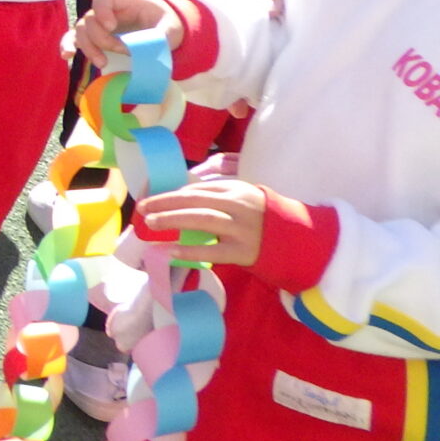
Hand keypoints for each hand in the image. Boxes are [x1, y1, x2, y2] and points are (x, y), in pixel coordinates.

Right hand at [71, 0, 182, 68]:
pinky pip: (74, 38)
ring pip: (81, 31)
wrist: (162, 29)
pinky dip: (68, 46)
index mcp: (123, 0)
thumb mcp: (170, 27)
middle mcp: (105, 10)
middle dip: (103, 39)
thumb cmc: (164, 23)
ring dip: (88, 48)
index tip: (112, 26)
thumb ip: (161, 35)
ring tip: (102, 63)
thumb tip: (148, 48)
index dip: (102, 9)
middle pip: (90, 19)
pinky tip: (67, 56)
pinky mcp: (94, 37)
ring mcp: (97, 23)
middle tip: (122, 51)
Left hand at [136, 178, 271, 265]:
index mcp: (236, 189)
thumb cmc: (262, 218)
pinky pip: (213, 251)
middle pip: (194, 200)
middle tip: (142, 208)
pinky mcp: (245, 251)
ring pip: (201, 220)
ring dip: (172, 220)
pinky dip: (190, 251)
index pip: (198, 189)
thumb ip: (216, 195)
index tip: (152, 199)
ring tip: (151, 223)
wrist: (299, 240)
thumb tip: (178, 196)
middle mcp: (238, 206)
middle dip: (165, 203)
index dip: (171, 193)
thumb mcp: (242, 198)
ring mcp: (242, 229)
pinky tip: (171, 251)